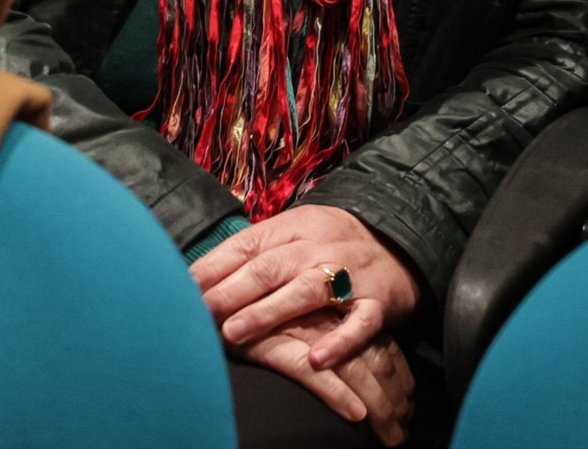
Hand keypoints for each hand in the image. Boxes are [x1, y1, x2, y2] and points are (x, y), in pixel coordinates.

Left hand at [191, 204, 418, 364]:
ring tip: (235, 332)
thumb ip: (256, 251)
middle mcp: (320, 247)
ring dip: (268, 312)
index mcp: (295, 227)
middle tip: (201, 311)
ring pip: (306, 291)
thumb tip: (197, 273)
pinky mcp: (379, 302)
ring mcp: (350, 274)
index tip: (183, 286)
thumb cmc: (334, 244)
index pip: (248, 244)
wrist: (403, 241)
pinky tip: (316, 359)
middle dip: (233, 289)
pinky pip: (360, 323)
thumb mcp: (297, 234)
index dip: (215, 265)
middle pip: (271, 266)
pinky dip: (340, 342)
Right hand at [232, 312, 415, 444]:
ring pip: (353, 367)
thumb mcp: (282, 309)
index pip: (377, 339)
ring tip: (392, 436)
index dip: (396, 373)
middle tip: (404, 430)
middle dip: (395, 394)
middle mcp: (322, 312)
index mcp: (330, 302)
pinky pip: (313, 374)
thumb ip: (310, 329)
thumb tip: (339, 362)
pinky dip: (336, 394)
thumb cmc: (239, 304)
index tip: (408, 401)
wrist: (196, 296)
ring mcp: (299, 327)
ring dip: (379, 405)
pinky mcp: (273, 343)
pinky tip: (356, 415)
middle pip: (374, 355)